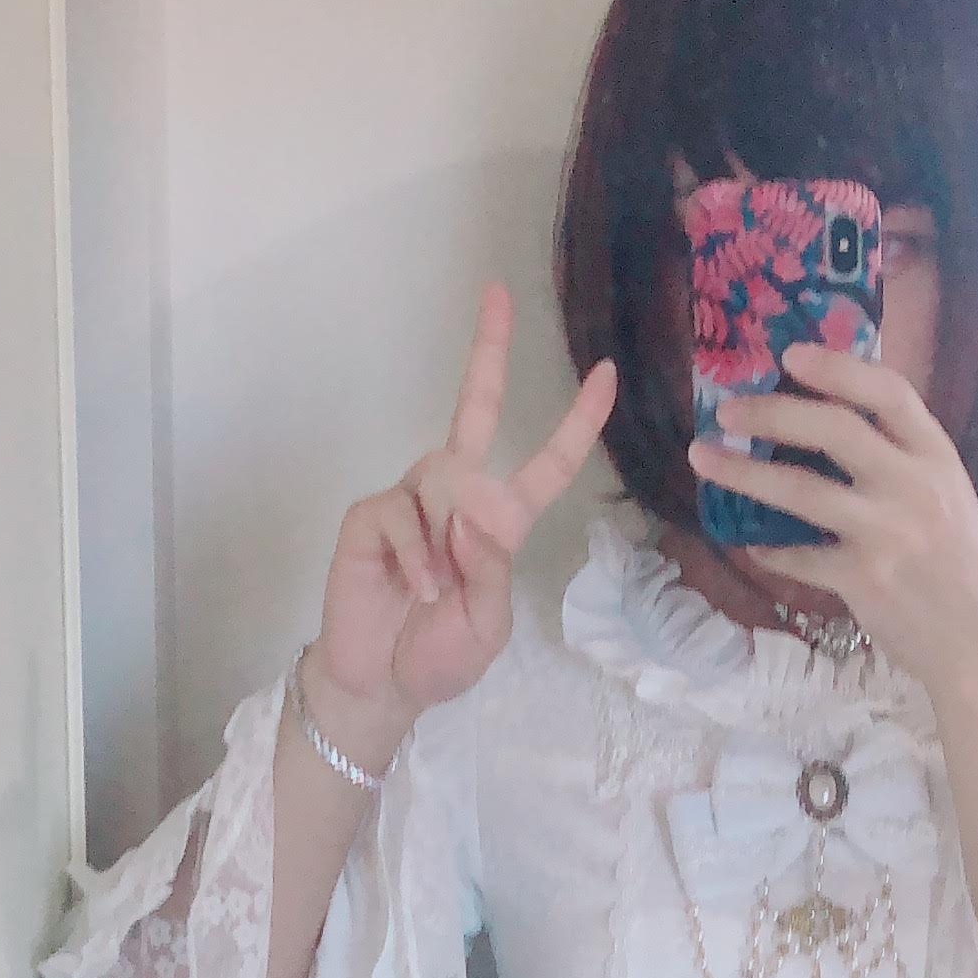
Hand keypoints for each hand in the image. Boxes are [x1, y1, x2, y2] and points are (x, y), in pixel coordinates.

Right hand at [304, 283, 615, 763]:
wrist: (380, 685)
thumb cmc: (439, 657)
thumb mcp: (489, 623)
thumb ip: (493, 569)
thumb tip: (473, 512)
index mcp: (500, 521)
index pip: (547, 464)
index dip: (578, 421)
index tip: (605, 374)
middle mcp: (457, 495)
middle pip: (476, 409)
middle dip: (488, 351)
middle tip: (495, 292)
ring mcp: (412, 500)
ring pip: (442, 484)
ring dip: (445, 549)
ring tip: (433, 596)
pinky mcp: (372, 513)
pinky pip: (403, 517)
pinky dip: (415, 559)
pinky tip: (414, 591)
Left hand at [687, 344, 977, 719]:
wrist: (977, 645)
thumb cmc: (959, 568)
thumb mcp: (947, 496)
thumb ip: (901, 459)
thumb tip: (829, 419)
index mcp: (937, 457)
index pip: (889, 392)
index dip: (837, 367)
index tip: (790, 354)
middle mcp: (914, 486)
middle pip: (834, 428)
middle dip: (772, 411)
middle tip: (727, 409)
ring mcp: (887, 532)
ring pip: (801, 488)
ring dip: (743, 472)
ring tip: (703, 458)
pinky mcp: (862, 578)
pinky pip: (798, 554)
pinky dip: (769, 547)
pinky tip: (752, 541)